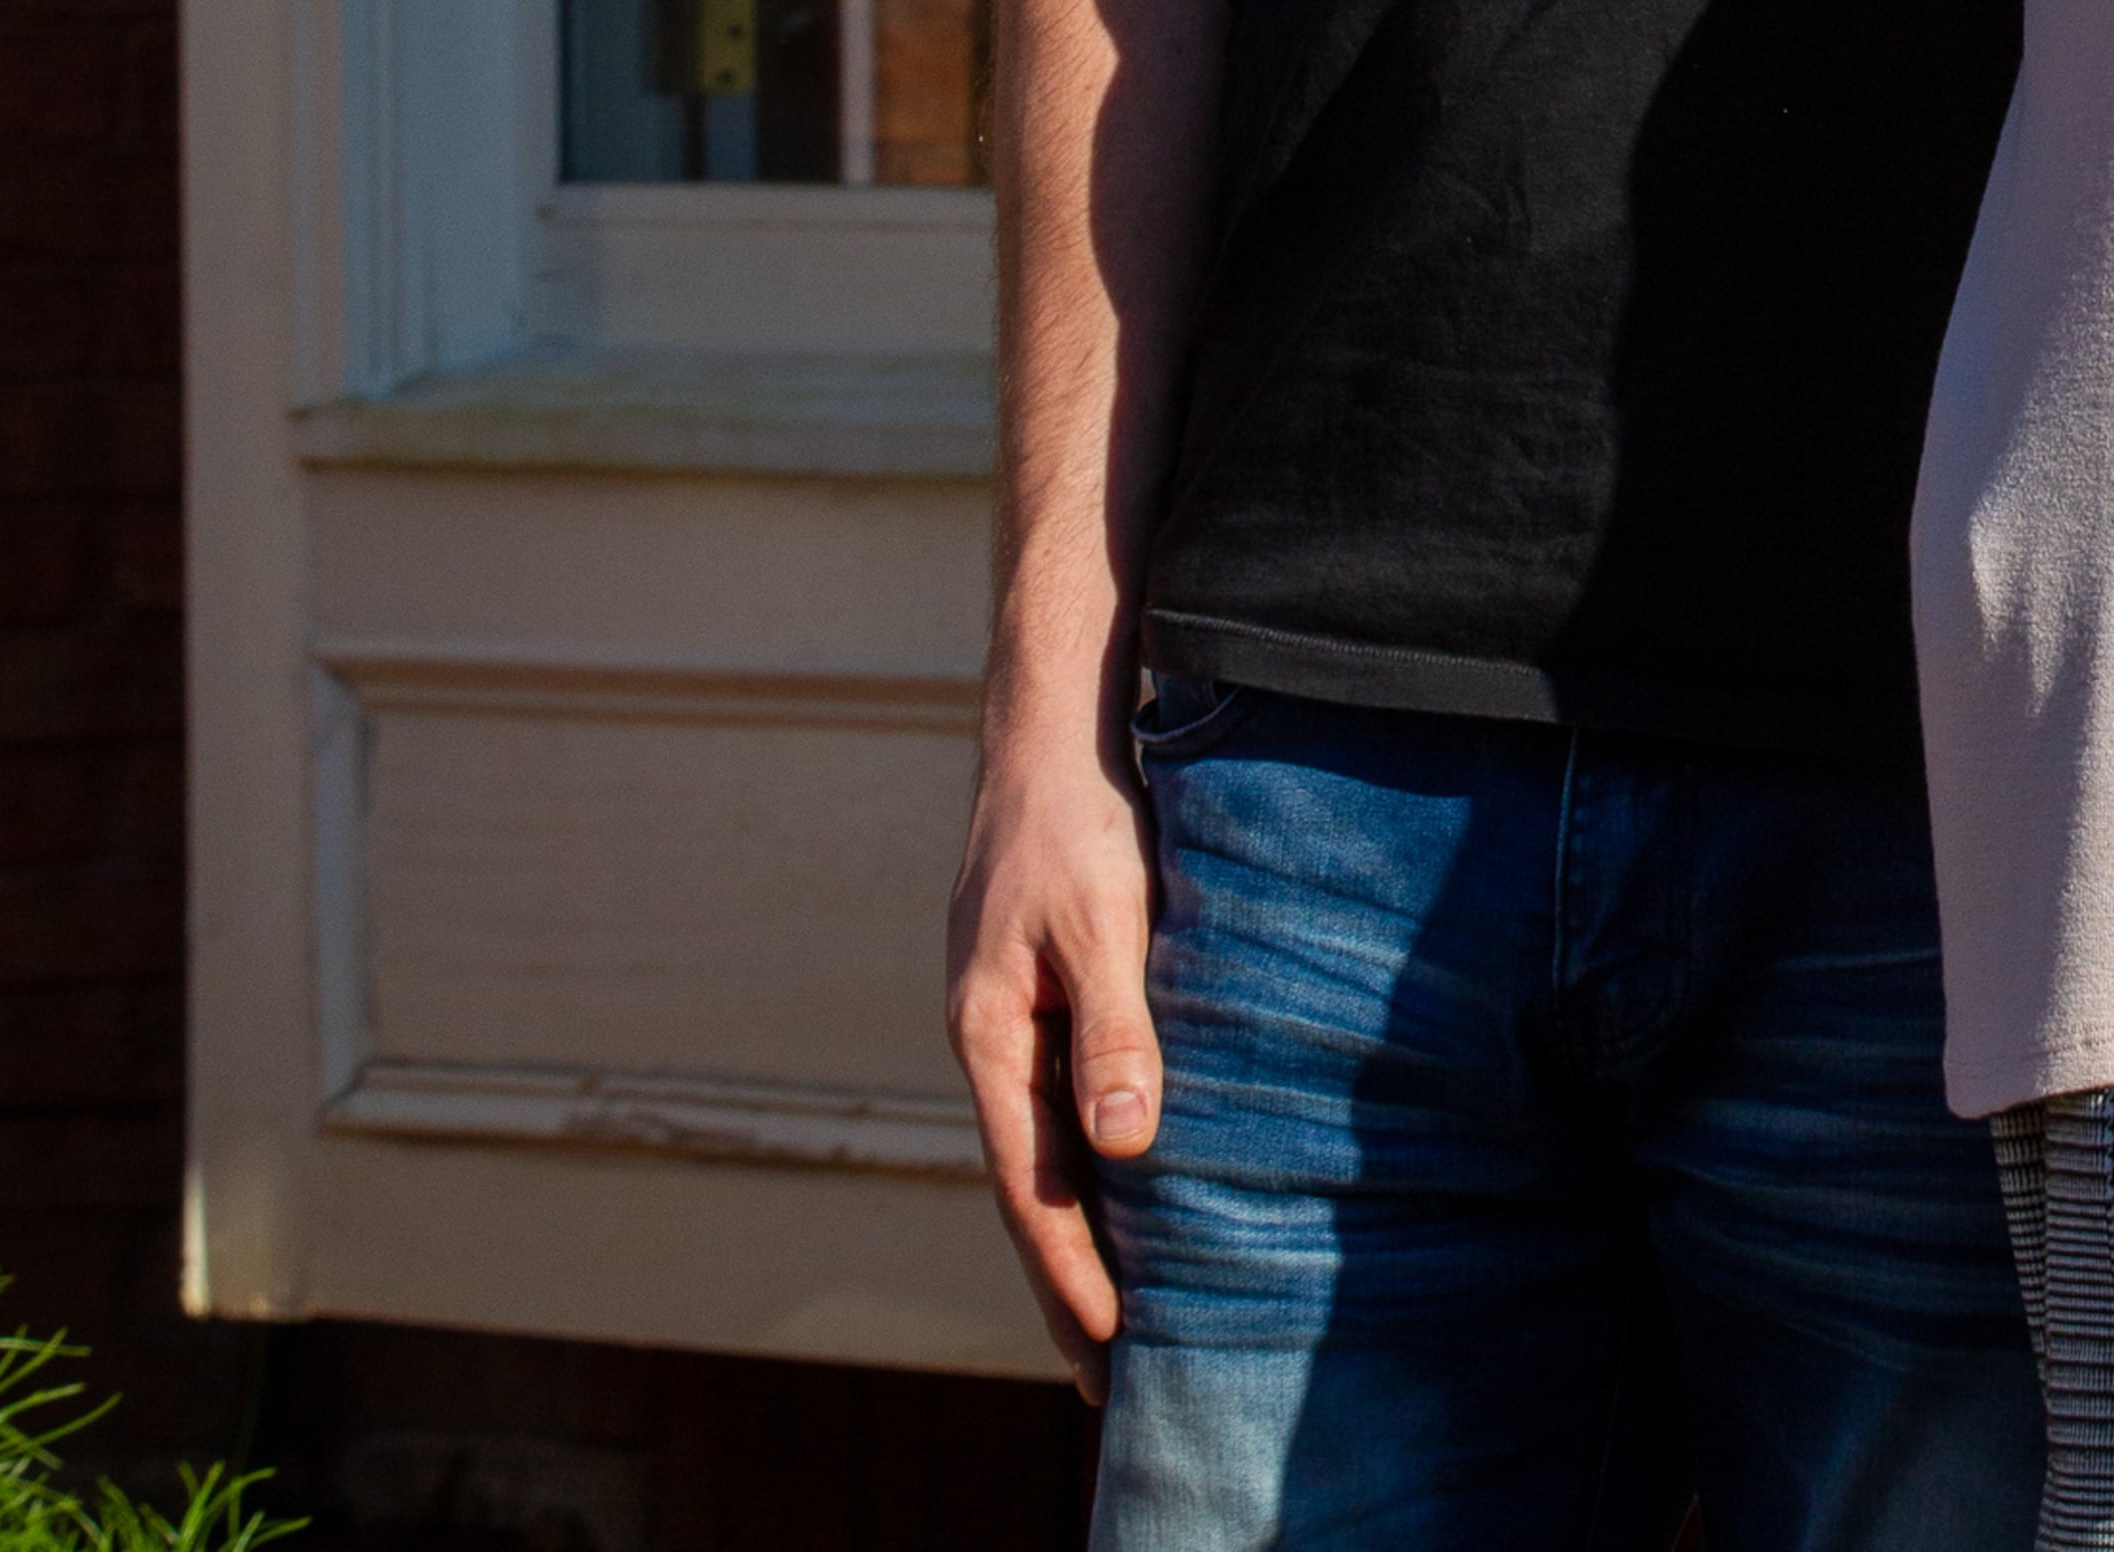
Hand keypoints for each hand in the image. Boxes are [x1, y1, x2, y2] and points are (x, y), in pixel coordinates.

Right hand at [945, 713, 1162, 1393]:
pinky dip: (1088, 1164)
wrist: (1052, 734)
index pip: (1027, 1185)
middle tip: (1105, 1379)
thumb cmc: (1079, 820)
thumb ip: (1113, 1030)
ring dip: (1076, 1229)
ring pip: (1042, 1148)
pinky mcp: (1043, 995)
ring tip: (1116, 1317)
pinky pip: (1061, 1103)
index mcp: (988, 1035)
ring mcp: (1012, 1019)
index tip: (1110, 1346)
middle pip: (1024, 1185)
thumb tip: (1123, 1146)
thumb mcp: (1103, 921)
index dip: (1067, 1268)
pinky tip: (1125, 1193)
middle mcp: (991, 1039)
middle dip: (1063, 1279)